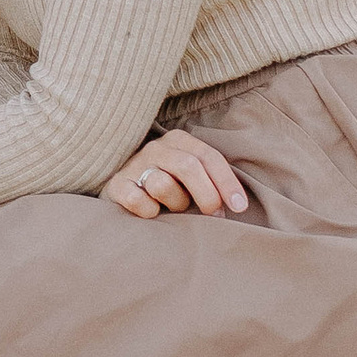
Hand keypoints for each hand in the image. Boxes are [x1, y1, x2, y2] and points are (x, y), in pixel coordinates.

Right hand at [99, 127, 248, 218]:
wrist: (125, 191)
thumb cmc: (169, 186)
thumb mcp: (190, 177)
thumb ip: (210, 181)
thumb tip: (236, 206)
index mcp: (178, 140)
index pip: (208, 157)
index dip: (226, 182)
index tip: (239, 206)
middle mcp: (156, 148)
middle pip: (188, 167)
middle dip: (207, 195)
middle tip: (214, 215)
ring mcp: (134, 165)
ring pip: (163, 185)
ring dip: (175, 204)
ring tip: (172, 207)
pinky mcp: (117, 185)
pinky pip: (139, 201)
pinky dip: (150, 211)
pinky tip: (152, 212)